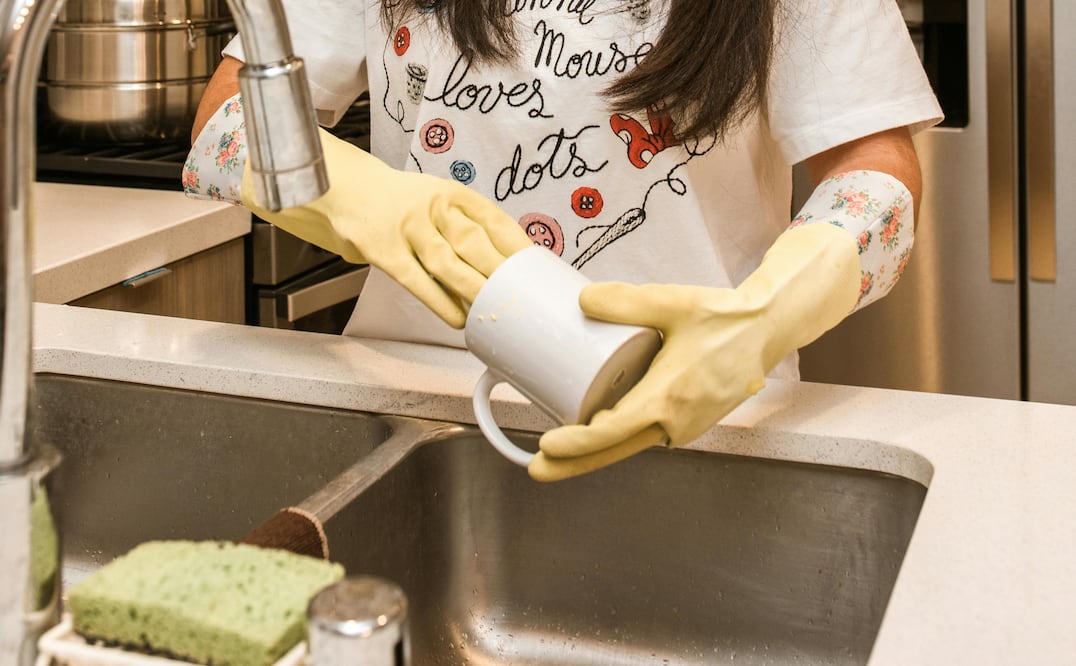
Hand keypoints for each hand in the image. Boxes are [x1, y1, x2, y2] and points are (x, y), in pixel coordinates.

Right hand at [242, 128, 530, 327]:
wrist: (342, 190)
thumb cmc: (398, 204)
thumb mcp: (438, 202)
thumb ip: (468, 228)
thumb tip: (505, 267)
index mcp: (453, 193)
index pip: (494, 220)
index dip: (517, 247)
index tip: (535, 270)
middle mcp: (433, 206)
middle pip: (474, 243)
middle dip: (500, 273)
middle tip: (520, 299)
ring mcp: (407, 227)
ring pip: (448, 262)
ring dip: (474, 291)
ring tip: (493, 313)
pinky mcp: (384, 249)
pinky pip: (417, 280)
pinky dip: (440, 302)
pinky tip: (457, 318)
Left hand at [528, 224, 860, 481]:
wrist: (766, 331)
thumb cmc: (725, 318)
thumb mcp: (674, 302)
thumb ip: (626, 301)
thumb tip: (582, 299)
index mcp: (669, 397)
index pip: (613, 431)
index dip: (577, 443)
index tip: (548, 445)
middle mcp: (676, 421)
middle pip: (615, 451)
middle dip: (573, 464)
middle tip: (536, 469)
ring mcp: (684, 426)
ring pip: (630, 446)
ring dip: (594, 452)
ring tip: (555, 454)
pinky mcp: (687, 422)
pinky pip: (645, 435)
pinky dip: (618, 439)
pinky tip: (593, 432)